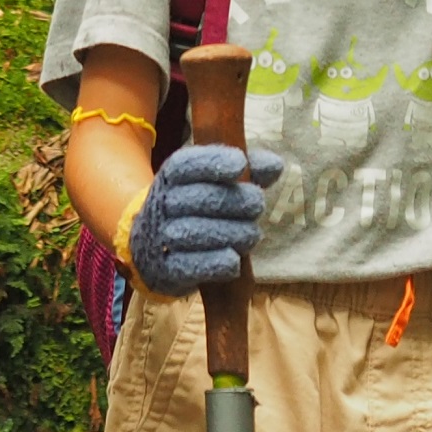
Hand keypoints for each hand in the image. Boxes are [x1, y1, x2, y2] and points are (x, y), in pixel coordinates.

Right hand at [122, 142, 281, 294]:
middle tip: (258, 205)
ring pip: (200, 233)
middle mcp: (162, 202)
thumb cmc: (197, 207)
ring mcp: (161, 236)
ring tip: (251, 235)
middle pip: (201, 198)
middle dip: (236, 201)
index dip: (215, 162)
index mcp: (172, 176)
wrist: (154, 247)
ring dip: (234, 234)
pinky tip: (235, 260)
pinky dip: (217, 263)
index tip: (240, 164)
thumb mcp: (215, 181)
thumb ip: (248, 170)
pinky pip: (193, 266)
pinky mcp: (166, 269)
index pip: (188, 164)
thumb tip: (276, 165)